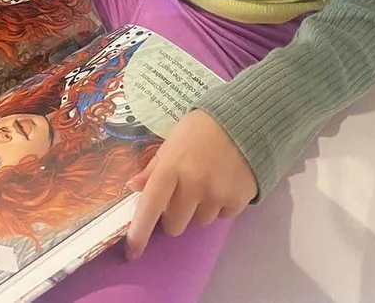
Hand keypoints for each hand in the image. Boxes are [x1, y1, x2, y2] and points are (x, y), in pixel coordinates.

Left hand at [128, 108, 255, 255]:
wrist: (242, 123)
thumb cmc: (199, 130)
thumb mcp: (170, 143)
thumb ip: (153, 168)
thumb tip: (133, 188)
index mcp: (171, 168)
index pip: (150, 206)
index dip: (139, 231)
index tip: (132, 251)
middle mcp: (193, 185)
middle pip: (175, 224)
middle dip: (173, 215)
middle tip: (180, 194)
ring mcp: (217, 196)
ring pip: (198, 222)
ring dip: (197, 210)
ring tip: (204, 182)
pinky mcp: (237, 202)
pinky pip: (220, 218)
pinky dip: (218, 207)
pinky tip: (221, 184)